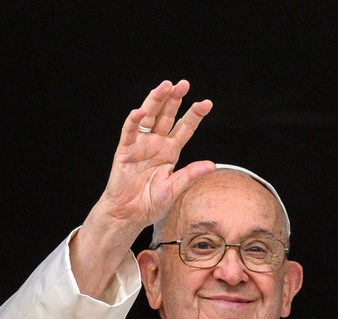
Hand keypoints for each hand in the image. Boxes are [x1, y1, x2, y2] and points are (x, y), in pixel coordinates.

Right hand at [97, 79, 213, 231]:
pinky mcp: (125, 151)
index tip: (207, 103)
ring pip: (149, 117)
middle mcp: (156, 144)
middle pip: (166, 116)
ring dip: (155, 101)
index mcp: (170, 151)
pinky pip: (129, 132)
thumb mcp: (175, 188)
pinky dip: (133, 121)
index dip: (194, 115)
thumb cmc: (151, 203)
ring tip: (164, 86)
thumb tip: (212, 165)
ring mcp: (140, 145)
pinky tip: (139, 111)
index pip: (184, 128)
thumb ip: (191, 174)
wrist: (130, 215)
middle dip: (175, 100)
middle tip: (183, 84)